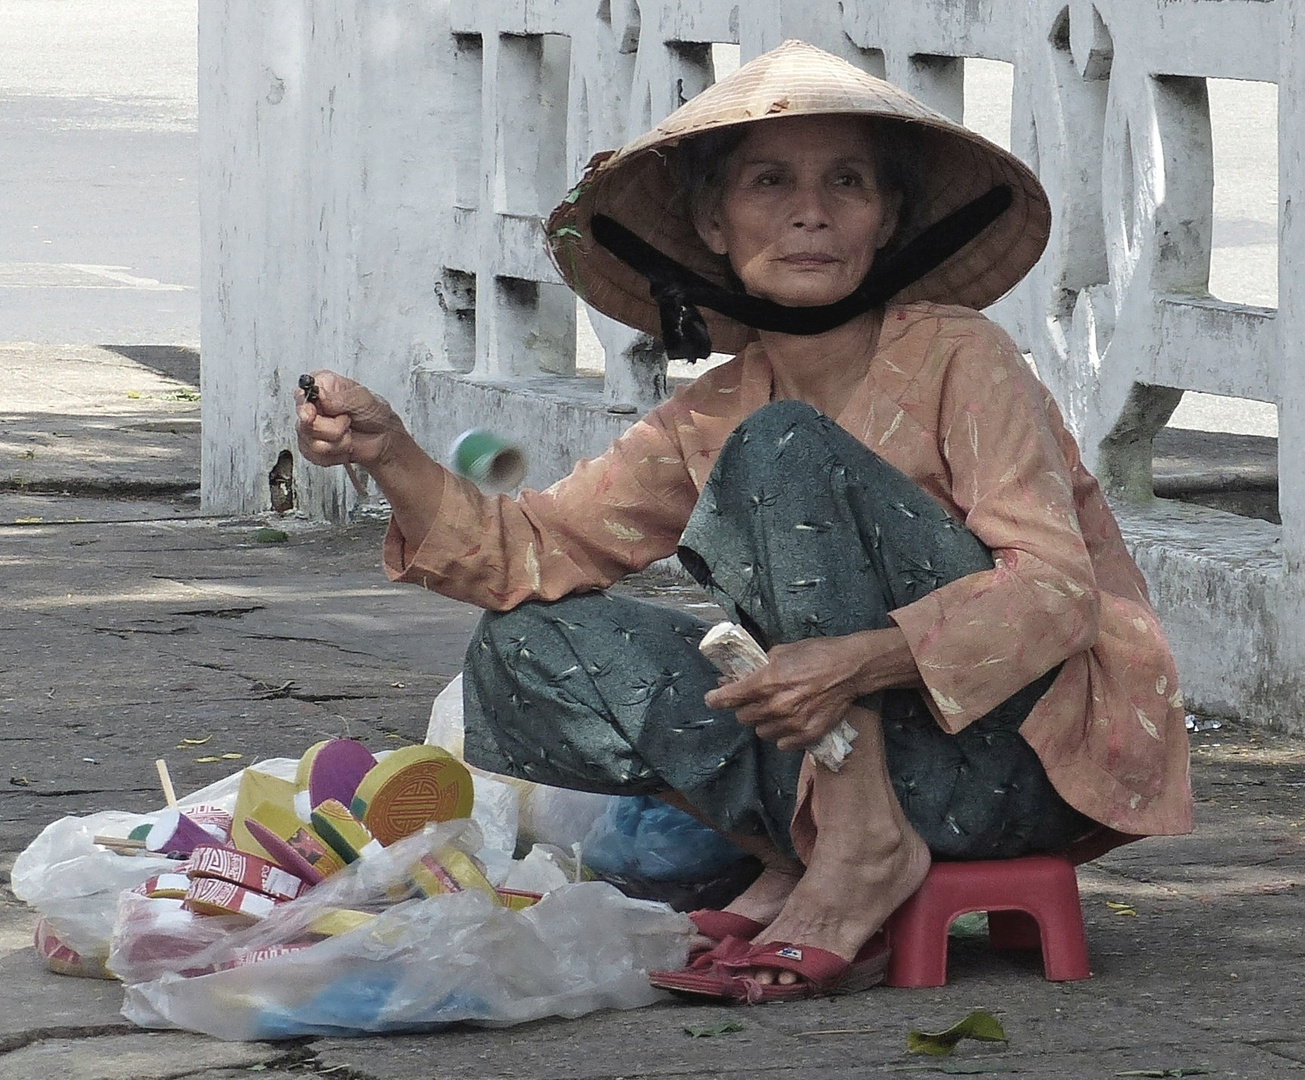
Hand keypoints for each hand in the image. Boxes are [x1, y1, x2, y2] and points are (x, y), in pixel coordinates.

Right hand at [294, 370, 405, 470]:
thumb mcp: (363, 399)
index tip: (313, 414)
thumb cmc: (374, 414)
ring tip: (348, 433)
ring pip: (311, 443)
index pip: (301, 394)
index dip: (305, 407)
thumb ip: (340, 398)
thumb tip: (321, 396)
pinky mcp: (312, 447)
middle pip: (304, 423)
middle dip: (332, 429)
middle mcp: (313, 406)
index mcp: (322, 386)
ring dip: (337, 443)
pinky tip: (343, 445)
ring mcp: (310, 427)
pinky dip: (335, 455)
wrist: (383, 438)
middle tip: (347, 422)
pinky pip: (315, 456)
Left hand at [703, 628, 921, 751]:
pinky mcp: (807, 735)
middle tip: (754, 699)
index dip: (716, 698)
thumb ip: (761, 666)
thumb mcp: (783, 651)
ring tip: (774, 711)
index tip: (712, 698)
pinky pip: (782, 743)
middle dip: (745, 707)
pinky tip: (789, 722)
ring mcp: (792, 724)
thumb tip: (740, 675)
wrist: (851, 668)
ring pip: (761, 732)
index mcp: (767, 682)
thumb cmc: (818, 653)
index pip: (729, 698)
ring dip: (763, 722)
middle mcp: (776, 706)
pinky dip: (782, 734)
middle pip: (744, 717)